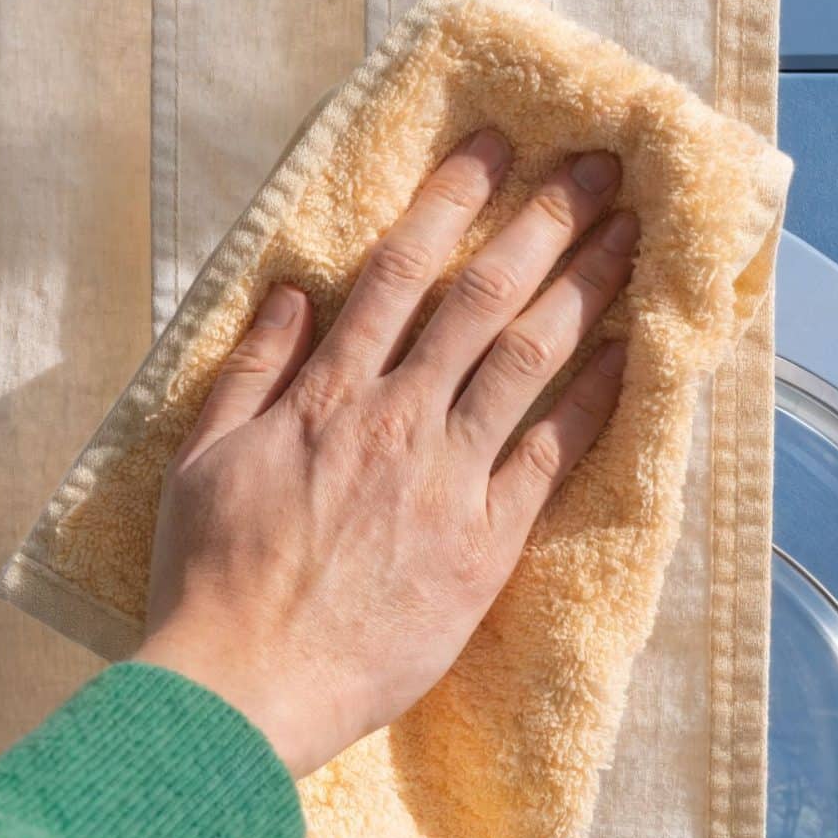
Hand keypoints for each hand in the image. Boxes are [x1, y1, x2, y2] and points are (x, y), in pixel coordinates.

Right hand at [133, 131, 636, 775]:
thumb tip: (293, 292)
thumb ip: (251, 370)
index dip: (453, 201)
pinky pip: (551, 453)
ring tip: (634, 235)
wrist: (243, 686)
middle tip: (601, 170)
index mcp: (324, 393)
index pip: (400, 272)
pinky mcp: (483, 542)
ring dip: (587, 288)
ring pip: (528, 359)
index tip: (496, 150)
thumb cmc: (211, 581)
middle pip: (483, 298)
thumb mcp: (202, 459)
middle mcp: (394, 418)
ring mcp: (445, 478)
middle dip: (546, 223)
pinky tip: (633, 352)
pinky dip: (595, 399)